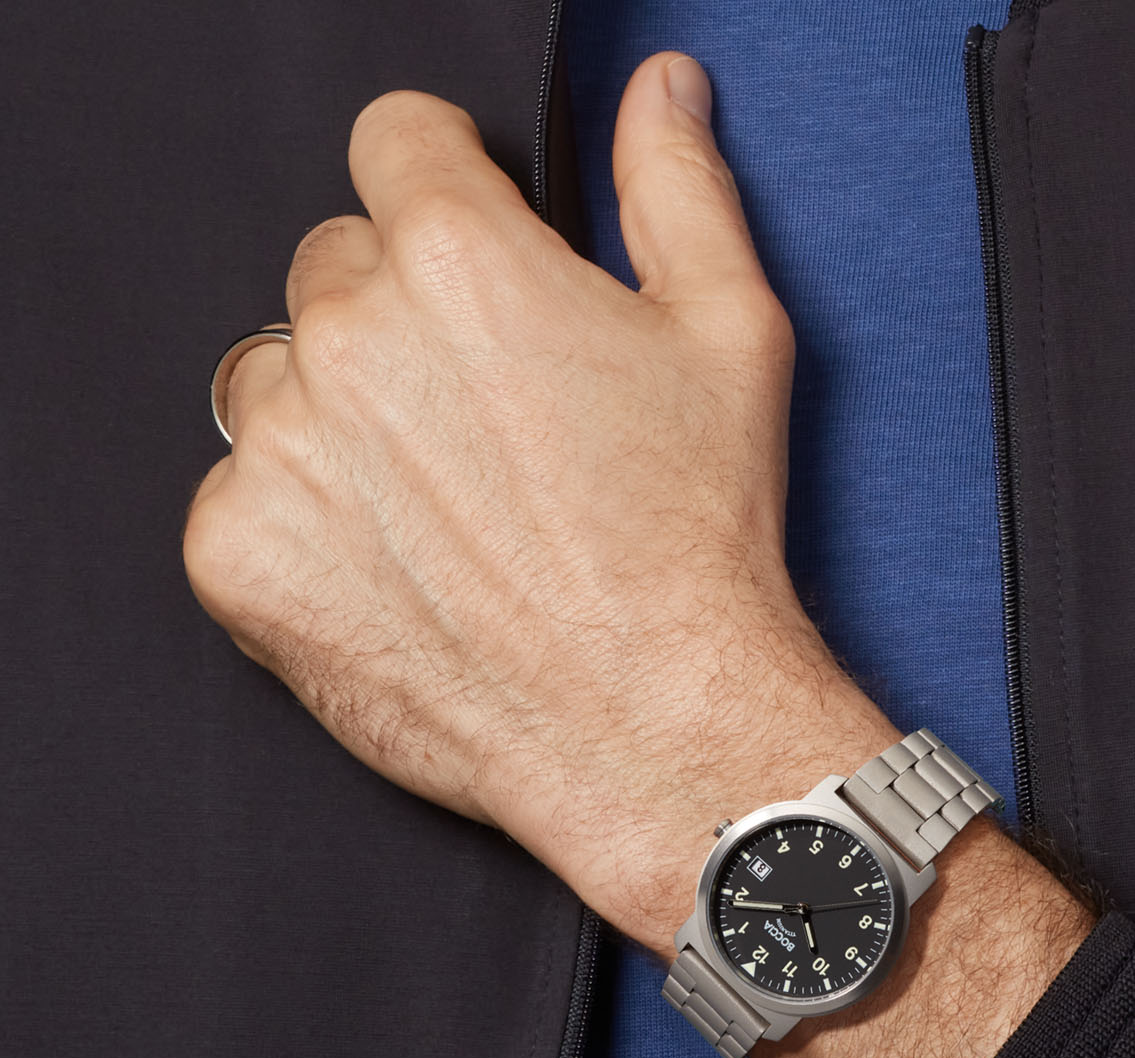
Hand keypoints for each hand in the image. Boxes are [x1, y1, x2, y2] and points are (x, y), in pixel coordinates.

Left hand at [184, 54, 894, 952]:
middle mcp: (349, 337)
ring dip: (341, 421)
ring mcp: (279, 450)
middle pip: (336, 269)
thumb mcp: (729, 337)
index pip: (395, 143)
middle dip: (403, 319)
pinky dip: (304, 524)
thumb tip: (662, 94)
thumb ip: (676, 188)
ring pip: (280, 383)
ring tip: (443, 507)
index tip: (467, 242)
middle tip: (484, 419)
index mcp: (459, 257)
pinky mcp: (239, 554)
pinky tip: (398, 569)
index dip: (445, 186)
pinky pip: (242, 495)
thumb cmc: (696, 539)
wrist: (653, 719)